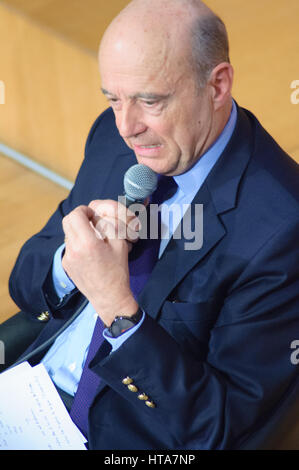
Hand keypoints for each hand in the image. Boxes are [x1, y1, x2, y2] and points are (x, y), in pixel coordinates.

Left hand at [62, 200, 139, 325]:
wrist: (110, 297)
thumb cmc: (118, 272)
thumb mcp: (120, 244)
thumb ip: (109, 226)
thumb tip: (99, 217)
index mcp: (88, 242)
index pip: (76, 215)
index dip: (84, 211)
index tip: (92, 215)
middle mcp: (74, 249)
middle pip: (67, 221)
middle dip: (79, 218)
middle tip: (91, 222)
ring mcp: (68, 258)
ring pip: (68, 234)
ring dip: (78, 231)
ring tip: (93, 240)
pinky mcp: (66, 265)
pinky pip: (69, 247)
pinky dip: (77, 243)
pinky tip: (89, 253)